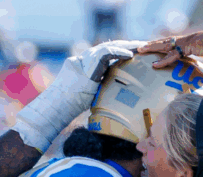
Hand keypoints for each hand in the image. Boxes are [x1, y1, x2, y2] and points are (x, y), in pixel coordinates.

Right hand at [14, 40, 143, 151]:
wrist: (58, 106)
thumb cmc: (72, 106)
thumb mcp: (92, 95)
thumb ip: (102, 89)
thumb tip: (117, 97)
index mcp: (87, 65)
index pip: (108, 53)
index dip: (122, 51)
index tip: (136, 53)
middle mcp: (85, 58)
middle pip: (110, 47)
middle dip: (128, 45)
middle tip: (144, 46)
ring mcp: (84, 59)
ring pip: (109, 46)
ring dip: (127, 46)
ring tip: (141, 47)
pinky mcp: (85, 63)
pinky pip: (105, 54)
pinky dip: (119, 53)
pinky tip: (130, 55)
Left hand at [139, 30, 202, 69]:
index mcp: (192, 44)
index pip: (174, 45)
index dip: (165, 46)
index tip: (157, 49)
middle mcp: (187, 41)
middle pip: (166, 42)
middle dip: (153, 44)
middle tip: (142, 47)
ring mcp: (186, 42)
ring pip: (165, 45)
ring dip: (152, 47)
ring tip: (140, 49)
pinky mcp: (187, 46)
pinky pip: (173, 55)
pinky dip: (163, 60)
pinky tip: (155, 64)